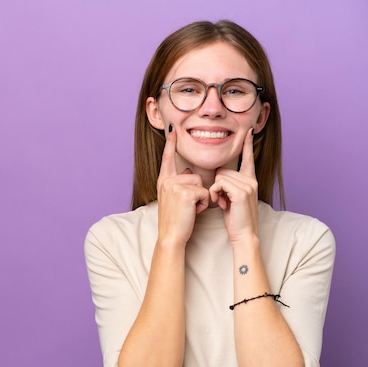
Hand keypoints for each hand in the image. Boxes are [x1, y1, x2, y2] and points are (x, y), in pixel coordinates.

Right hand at [157, 125, 208, 245]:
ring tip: (190, 209)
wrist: (171, 236)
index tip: (172, 129)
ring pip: (201, 183)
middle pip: (194, 175)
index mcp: (163, 181)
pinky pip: (204, 192)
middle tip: (188, 206)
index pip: (168, 158)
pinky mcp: (185, 192)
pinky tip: (193, 211)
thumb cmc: (175, 220)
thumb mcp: (172, 199)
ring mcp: (175, 185)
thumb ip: (178, 183)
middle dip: (197, 191)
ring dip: (201, 198)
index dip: (170, 143)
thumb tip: (189, 171)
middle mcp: (167, 180)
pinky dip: (203, 204)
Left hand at [209, 128, 258, 243]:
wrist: (244, 234)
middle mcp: (251, 180)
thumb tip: (218, 174)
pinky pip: (219, 184)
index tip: (248, 131)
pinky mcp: (241, 192)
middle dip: (217, 185)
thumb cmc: (235, 218)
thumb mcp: (231, 198)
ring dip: (215, 191)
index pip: (247, 158)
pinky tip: (221, 204)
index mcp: (250, 180)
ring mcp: (248, 185)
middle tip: (222, 201)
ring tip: (222, 204)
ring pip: (219, 177)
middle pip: (223, 170)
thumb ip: (228, 185)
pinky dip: (215, 194)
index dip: (247, 144)